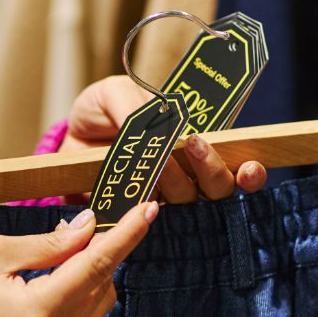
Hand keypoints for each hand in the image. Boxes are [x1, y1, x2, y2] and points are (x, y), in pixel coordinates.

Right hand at [0, 203, 157, 316]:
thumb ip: (47, 243)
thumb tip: (87, 227)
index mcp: (40, 310)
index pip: (97, 265)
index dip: (126, 234)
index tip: (150, 208)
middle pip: (101, 284)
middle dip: (107, 248)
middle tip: (103, 213)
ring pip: (95, 302)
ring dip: (95, 269)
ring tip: (79, 236)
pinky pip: (78, 316)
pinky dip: (80, 287)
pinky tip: (66, 264)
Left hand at [59, 75, 267, 201]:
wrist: (67, 137)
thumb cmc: (102, 111)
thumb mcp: (114, 93)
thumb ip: (134, 104)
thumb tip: (157, 124)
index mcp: (194, 147)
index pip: (235, 166)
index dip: (249, 172)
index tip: (250, 166)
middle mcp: (186, 178)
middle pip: (217, 190)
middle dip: (213, 171)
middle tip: (196, 146)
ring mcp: (160, 200)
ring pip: (186, 206)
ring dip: (179, 185)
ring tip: (160, 163)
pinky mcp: (130, 216)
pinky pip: (143, 223)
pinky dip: (143, 217)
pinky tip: (140, 207)